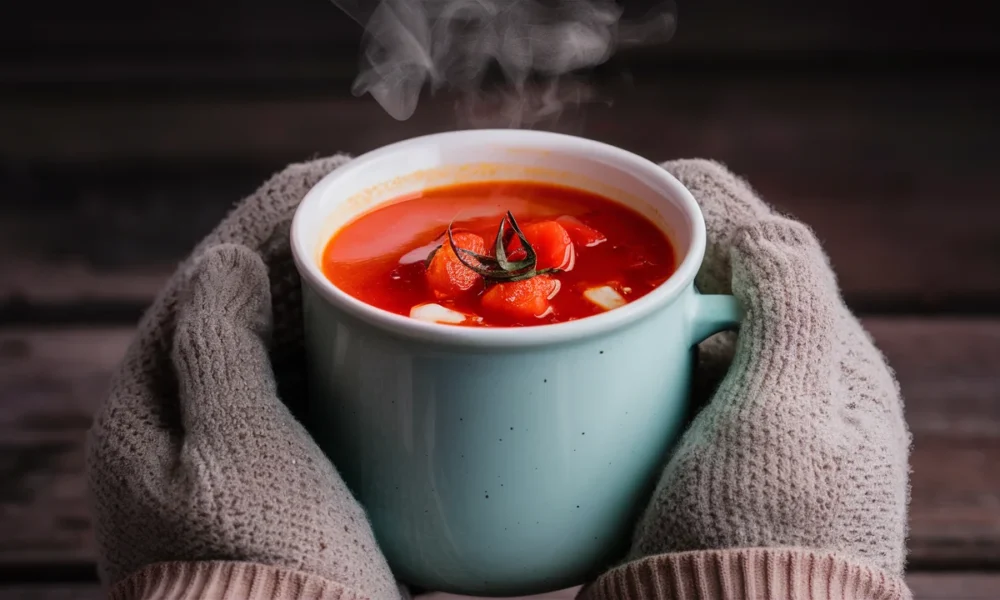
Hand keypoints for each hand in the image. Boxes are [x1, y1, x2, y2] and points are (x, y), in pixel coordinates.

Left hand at [86, 158, 402, 598]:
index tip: (324, 176)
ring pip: (285, 354)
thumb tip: (225, 262)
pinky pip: (319, 397)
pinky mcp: (292, 485)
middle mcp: (188, 433)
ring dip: (330, 300)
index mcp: (152, 415)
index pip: (206, 286)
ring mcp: (241, 460)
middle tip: (364, 201)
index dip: (263, 222)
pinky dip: (353, 358)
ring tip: (383, 253)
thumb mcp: (231, 445)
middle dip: (301, 252)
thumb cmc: (264, 563)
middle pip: (246, 313)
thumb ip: (217, 344)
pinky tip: (391, 339)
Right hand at [585, 160, 910, 595]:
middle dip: (649, 257)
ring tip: (560, 296)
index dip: (696, 209)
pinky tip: (570, 363)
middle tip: (576, 248)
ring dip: (623, 309)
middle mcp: (782, 389)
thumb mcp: (786, 414)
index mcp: (825, 365)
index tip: (622, 195)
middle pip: (714, 289)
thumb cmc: (758, 543)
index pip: (765, 249)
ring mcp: (728, 428)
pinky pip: (645, 388)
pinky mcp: (681, 461)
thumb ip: (788, 302)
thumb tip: (752, 220)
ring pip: (673, 337)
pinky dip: (609, 364)